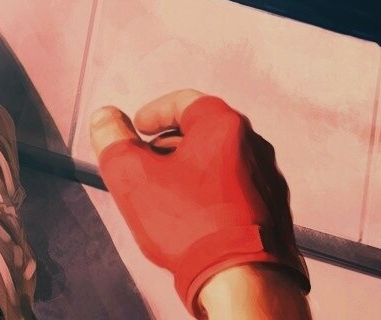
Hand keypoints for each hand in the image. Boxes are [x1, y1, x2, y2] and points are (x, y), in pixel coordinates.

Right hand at [90, 90, 307, 317]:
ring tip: (166, 193)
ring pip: (222, 163)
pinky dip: (213, 194)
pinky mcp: (274, 214)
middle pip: (205, 132)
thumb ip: (113, 139)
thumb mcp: (132, 176)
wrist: (243, 280)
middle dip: (170, 143)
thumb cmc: (189, 223)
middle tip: (146, 162)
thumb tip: (105, 118)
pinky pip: (237, 191)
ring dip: (192, 170)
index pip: (186, 101)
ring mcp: (269, 182)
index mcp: (224, 126)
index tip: (137, 127)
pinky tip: (193, 218)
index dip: (155, 111)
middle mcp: (255, 147)